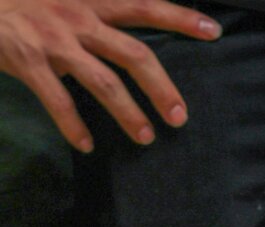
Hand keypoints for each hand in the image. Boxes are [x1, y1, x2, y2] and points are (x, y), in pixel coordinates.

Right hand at [0, 0, 221, 151]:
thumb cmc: (23, 0)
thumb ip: (96, 11)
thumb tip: (129, 38)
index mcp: (90, 0)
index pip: (144, 6)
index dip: (180, 18)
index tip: (213, 31)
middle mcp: (77, 18)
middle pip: (134, 54)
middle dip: (161, 87)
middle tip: (180, 116)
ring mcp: (53, 41)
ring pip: (104, 82)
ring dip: (128, 113)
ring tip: (146, 137)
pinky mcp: (27, 60)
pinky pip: (58, 99)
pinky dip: (73, 125)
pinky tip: (86, 145)